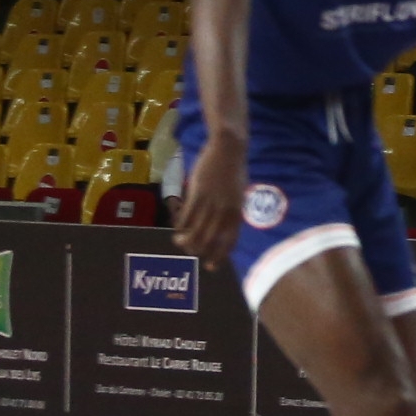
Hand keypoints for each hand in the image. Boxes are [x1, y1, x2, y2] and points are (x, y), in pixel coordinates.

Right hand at [173, 129, 243, 261]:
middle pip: (208, 242)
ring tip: (178, 241)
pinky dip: (179, 226)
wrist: (228, 148)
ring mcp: (211, 203)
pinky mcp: (197, 194)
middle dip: (197, 251)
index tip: (210, 266)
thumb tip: (223, 228)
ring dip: (184, 241)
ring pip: (194, 233)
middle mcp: (225, 211)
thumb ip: (232, 211)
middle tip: (189, 251)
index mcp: (238, 212)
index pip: (230, 242)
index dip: (219, 257)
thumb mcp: (239, 193)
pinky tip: (176, 227)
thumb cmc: (234, 170)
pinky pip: (185, 218)